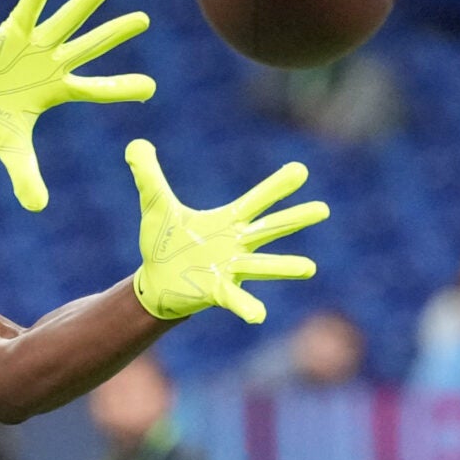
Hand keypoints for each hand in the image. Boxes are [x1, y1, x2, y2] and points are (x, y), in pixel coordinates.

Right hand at [0, 0, 155, 211]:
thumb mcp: (10, 149)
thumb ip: (25, 175)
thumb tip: (37, 208)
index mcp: (58, 89)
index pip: (96, 89)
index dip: (121, 89)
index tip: (151, 88)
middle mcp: (52, 62)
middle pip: (89, 47)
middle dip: (115, 34)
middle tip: (144, 20)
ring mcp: (34, 45)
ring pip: (64, 23)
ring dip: (83, 5)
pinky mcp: (10, 32)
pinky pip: (25, 12)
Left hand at [126, 148, 329, 323]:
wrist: (155, 282)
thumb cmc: (163, 245)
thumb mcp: (154, 205)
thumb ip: (148, 175)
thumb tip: (135, 144)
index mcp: (228, 222)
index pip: (257, 200)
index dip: (277, 186)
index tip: (300, 171)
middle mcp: (237, 245)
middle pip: (271, 228)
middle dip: (295, 219)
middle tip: (323, 210)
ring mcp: (232, 269)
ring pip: (263, 266)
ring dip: (284, 267)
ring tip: (309, 268)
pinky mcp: (218, 292)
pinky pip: (236, 299)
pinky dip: (247, 307)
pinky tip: (258, 315)